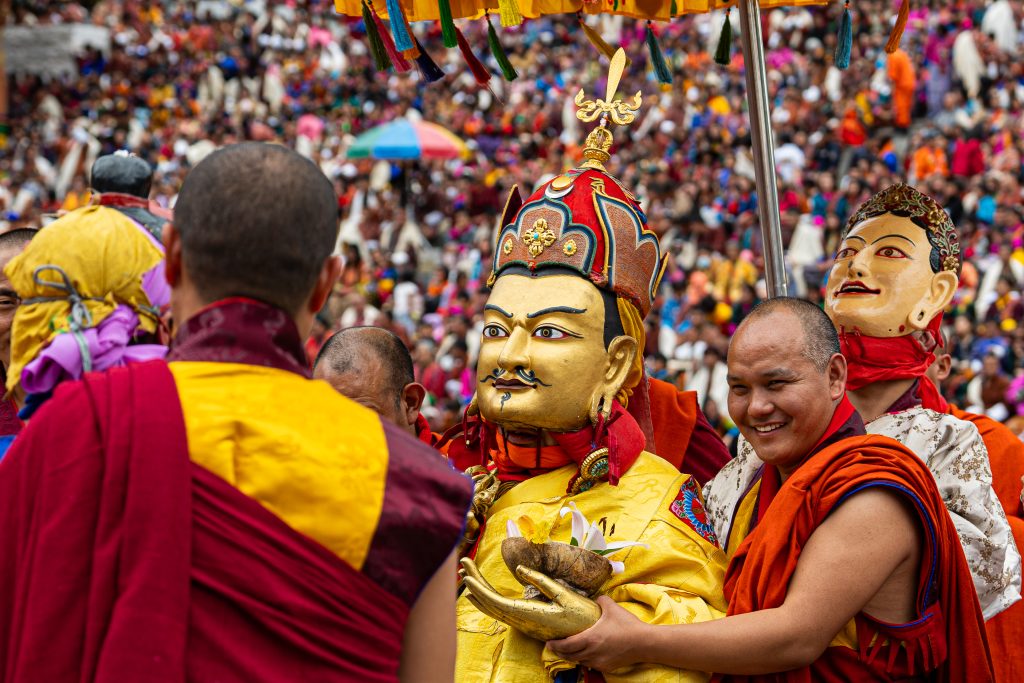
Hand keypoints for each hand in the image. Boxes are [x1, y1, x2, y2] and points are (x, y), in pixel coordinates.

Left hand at [459, 558, 600, 640]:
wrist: (595, 639)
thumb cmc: (583, 615)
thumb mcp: (565, 594)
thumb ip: (541, 582)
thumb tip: (519, 569)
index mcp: (531, 615)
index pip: (497, 602)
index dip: (480, 588)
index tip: (466, 574)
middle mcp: (523, 622)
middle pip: (491, 604)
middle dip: (475, 584)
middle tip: (461, 565)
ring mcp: (524, 624)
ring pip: (495, 609)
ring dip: (479, 592)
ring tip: (466, 574)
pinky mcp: (528, 623)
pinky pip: (502, 612)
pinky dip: (488, 600)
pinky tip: (479, 593)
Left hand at [547, 596, 645, 671]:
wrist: (645, 643)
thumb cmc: (627, 624)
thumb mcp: (612, 607)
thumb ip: (600, 600)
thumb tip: (595, 598)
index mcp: (590, 638)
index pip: (567, 645)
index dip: (555, 645)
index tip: (549, 642)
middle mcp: (592, 652)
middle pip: (570, 656)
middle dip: (560, 652)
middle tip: (554, 646)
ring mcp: (599, 661)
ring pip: (580, 661)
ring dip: (572, 656)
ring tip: (568, 650)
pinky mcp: (607, 667)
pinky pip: (590, 665)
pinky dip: (584, 660)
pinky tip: (584, 655)